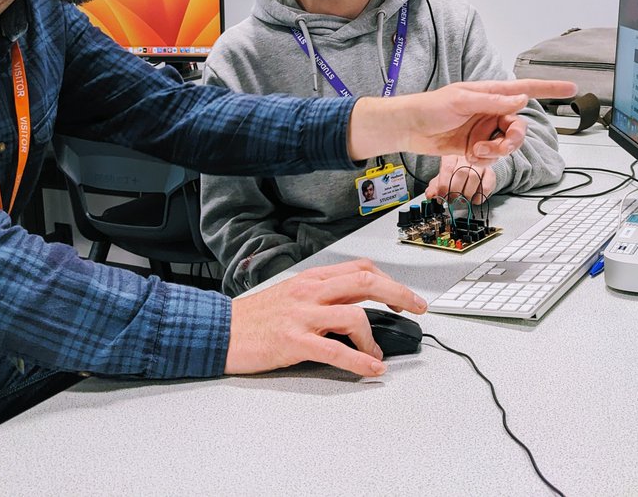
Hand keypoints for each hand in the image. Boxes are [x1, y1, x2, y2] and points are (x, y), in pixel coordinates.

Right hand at [224, 259, 425, 377]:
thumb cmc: (253, 317)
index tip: (403, 296)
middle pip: (366, 282)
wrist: (219, 331)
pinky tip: (371, 369)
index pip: (360, 268)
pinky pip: (334, 350)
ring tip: (377, 354)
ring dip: (375, 337)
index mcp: (311, 279)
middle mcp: (310, 292)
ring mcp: (302, 315)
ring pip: (354, 314)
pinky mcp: (293, 341)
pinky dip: (359, 361)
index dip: (388, 280)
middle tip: (417, 309)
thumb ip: (320, 297)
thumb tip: (353, 308)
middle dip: (399, 295)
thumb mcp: (290, 295)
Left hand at [347, 78, 576, 165]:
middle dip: (513, 139)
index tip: (571, 88)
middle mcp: (491, 111)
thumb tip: (521, 98)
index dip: (549, 88)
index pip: (526, 89)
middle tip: (501, 145)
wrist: (408, 128)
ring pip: (508, 145)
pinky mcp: (476, 146)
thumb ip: (492, 101)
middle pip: (519, 127)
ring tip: (476, 150)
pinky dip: (484, 158)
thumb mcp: (461, 100)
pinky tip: (469, 154)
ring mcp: (484, 130)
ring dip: (496, 151)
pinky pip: (492, 157)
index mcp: (490, 93)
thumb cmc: (429, 107)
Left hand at [423, 155, 496, 203]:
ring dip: (466, 194)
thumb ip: (434, 187)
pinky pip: (486, 185)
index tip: (441, 197)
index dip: (444, 185)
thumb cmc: (455, 174)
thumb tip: (430, 195)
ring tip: (462, 199)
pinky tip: (473, 199)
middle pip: (461, 173)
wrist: (473, 171)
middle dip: (454, 191)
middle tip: (451, 200)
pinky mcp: (491, 173)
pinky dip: (479, 196)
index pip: (447, 168)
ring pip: (474, 178)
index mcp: (452, 154)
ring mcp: (480, 164)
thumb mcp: (442, 179)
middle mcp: (467, 156)